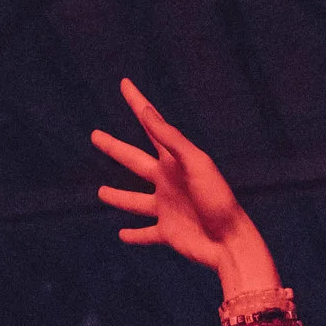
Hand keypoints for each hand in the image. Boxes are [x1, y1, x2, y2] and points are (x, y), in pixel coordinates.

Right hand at [93, 80, 265, 277]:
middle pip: (133, 161)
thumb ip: (171, 139)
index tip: (125, 83)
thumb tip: (147, 111)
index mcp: (175, 160)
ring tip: (101, 192)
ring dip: (118, 197)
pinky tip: (122, 235)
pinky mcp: (168, 233)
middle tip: (95, 136)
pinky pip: (146, 233)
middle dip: (114, 148)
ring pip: (135, 201)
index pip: (151, 125)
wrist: (230, 242)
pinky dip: (134, 236)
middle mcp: (168, 181)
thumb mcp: (196, 163)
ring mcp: (166, 208)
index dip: (137, 103)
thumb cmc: (218, 200)